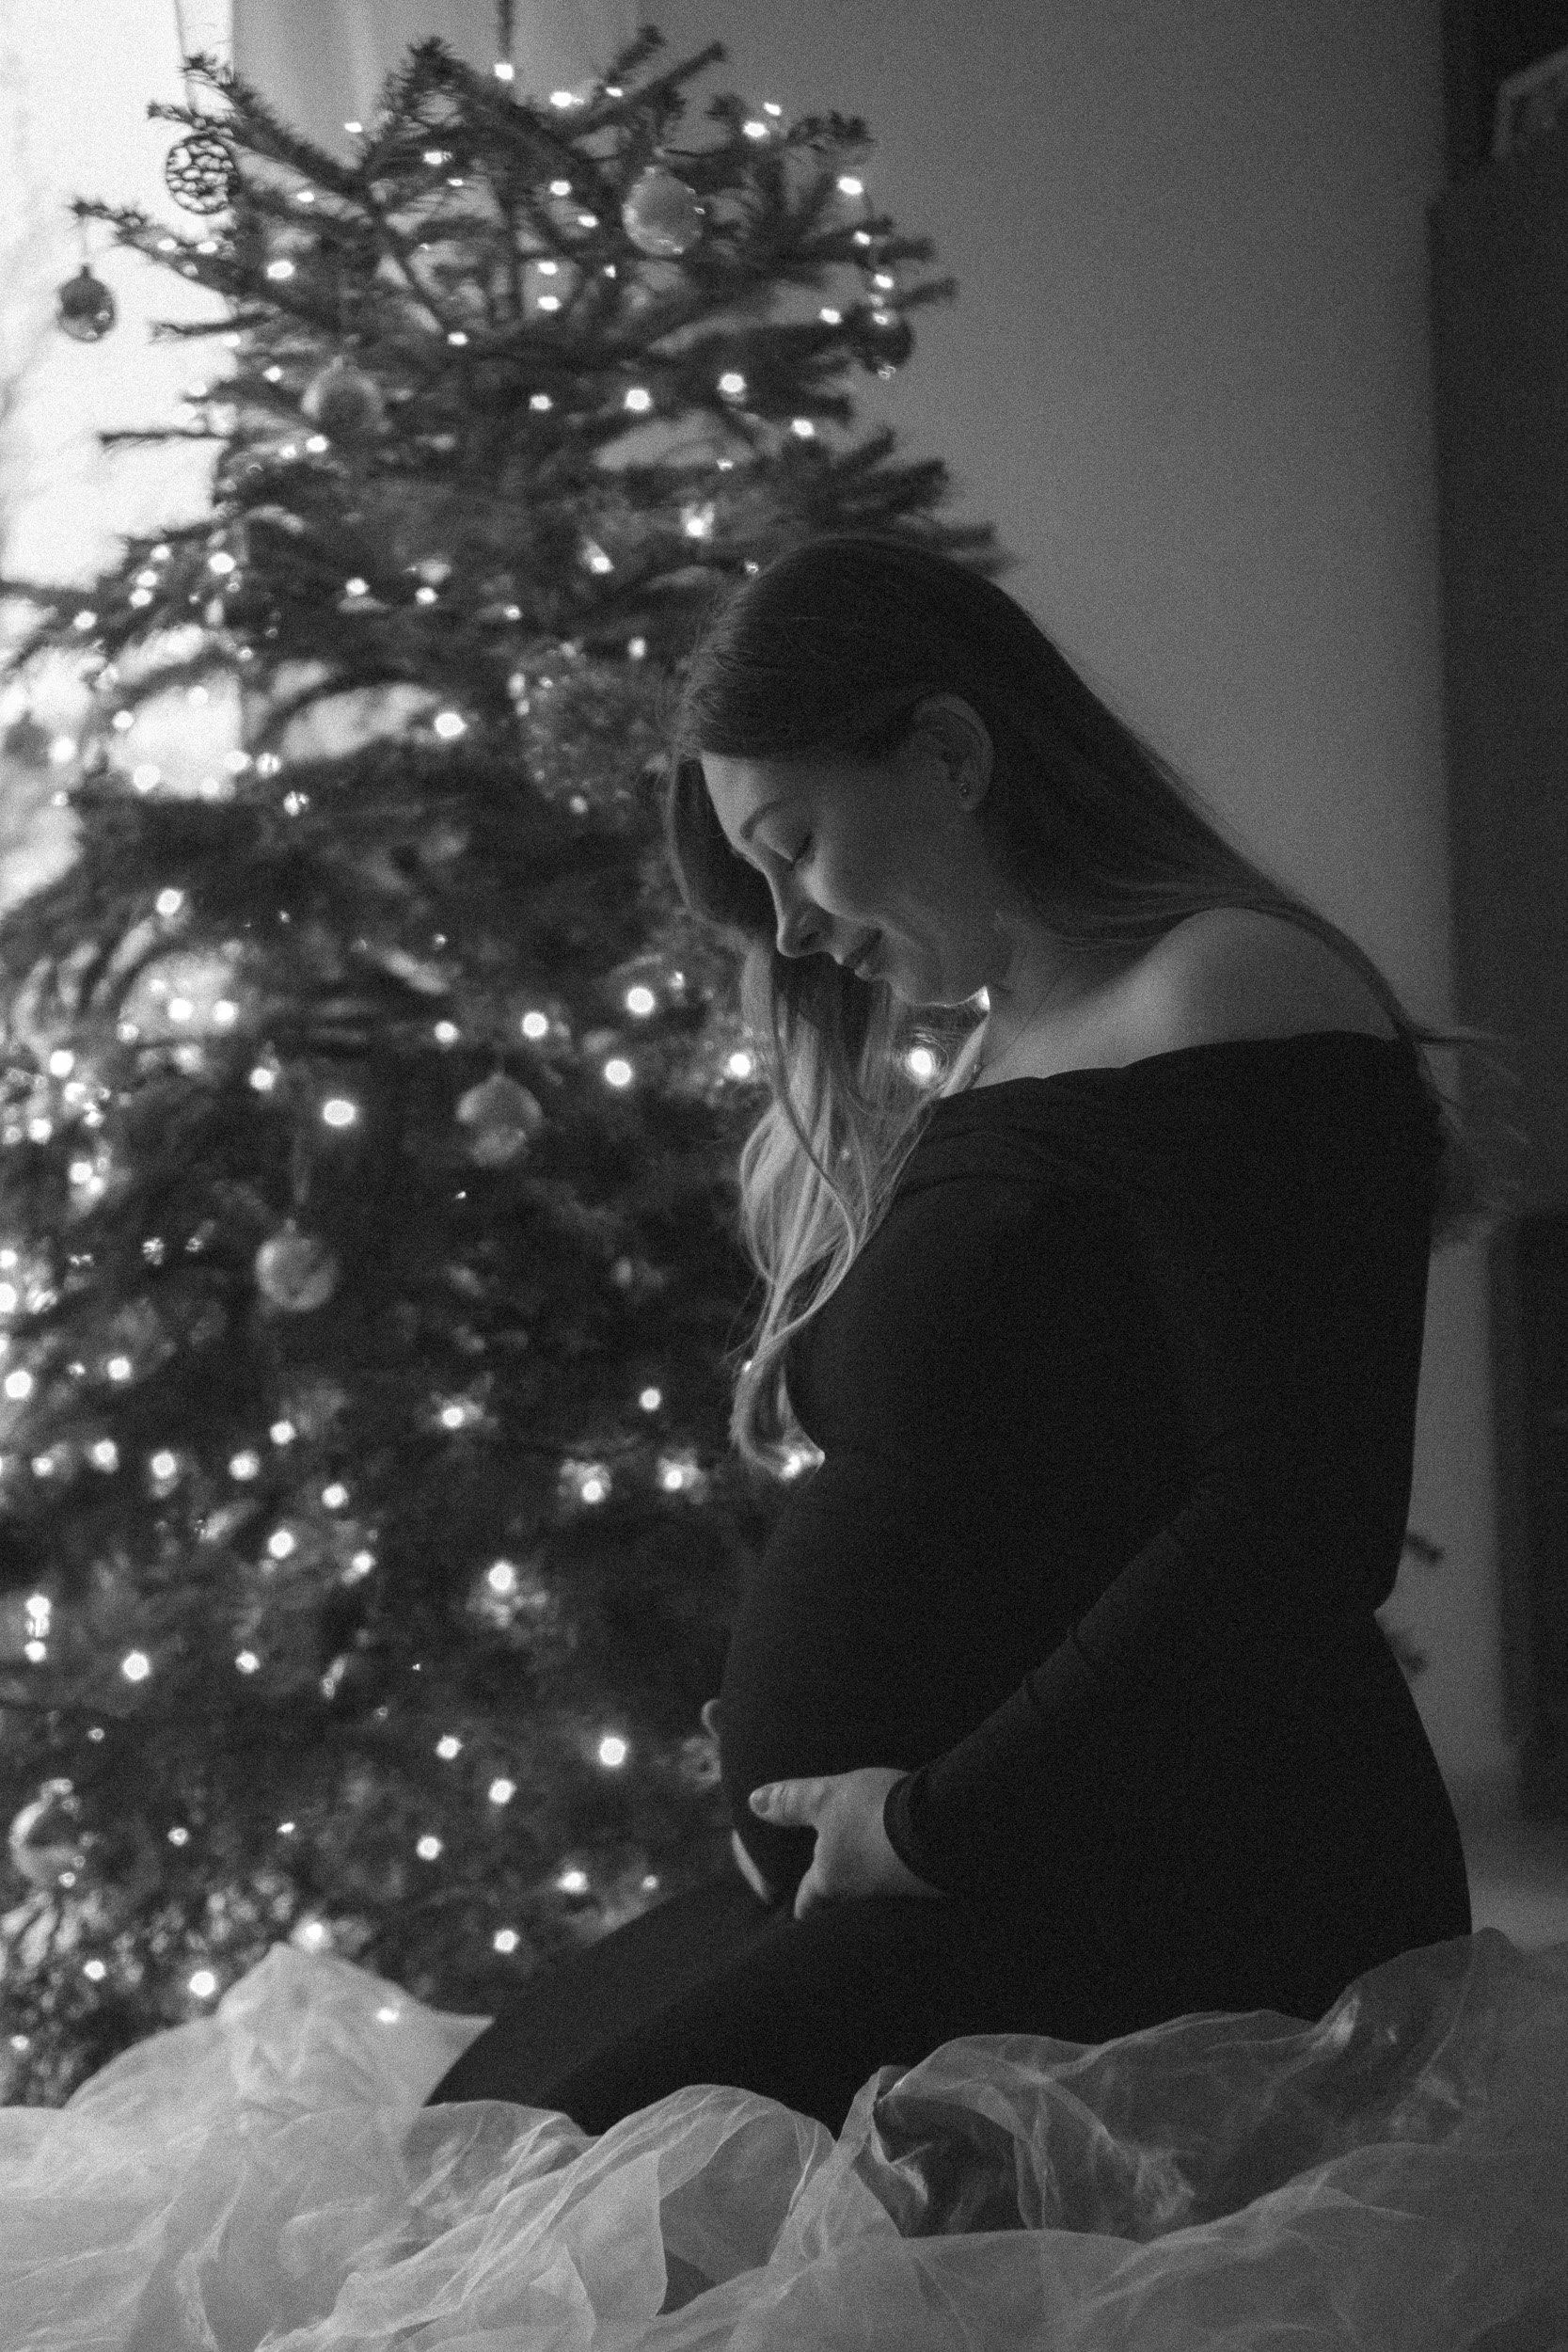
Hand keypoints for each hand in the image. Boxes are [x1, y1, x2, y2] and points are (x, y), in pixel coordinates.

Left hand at [749, 1766, 947, 1921]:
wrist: (942, 1826)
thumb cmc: (874, 1813)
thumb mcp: (826, 1798)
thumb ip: (792, 1801)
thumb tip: (753, 1802)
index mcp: (832, 1878)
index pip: (809, 1901)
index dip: (801, 1906)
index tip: (796, 1915)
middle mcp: (863, 1895)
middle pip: (843, 1907)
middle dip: (837, 1904)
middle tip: (832, 1904)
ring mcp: (898, 1894)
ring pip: (876, 1899)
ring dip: (872, 1890)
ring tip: (872, 1880)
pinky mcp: (929, 1888)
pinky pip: (907, 1888)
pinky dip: (902, 1881)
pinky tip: (908, 1868)